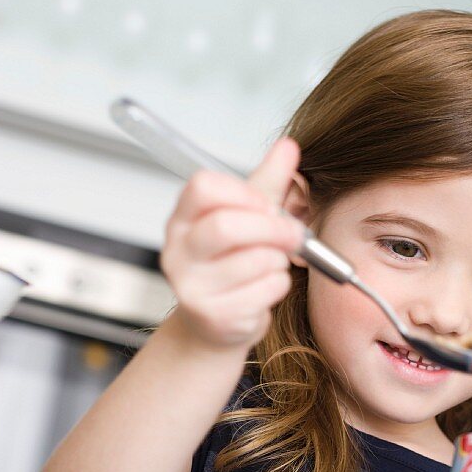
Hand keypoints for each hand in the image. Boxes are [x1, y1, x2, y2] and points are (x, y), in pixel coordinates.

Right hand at [160, 137, 304, 350]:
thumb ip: (267, 182)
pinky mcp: (213, 317)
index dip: (244, 194)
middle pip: (228, 226)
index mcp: (182, 219)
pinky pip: (265, 290)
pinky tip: (266, 288)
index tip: (265, 205)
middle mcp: (178, 252)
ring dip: (278, 260)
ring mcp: (191, 287)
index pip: (203, 187)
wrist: (216, 325)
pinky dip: (278, 286)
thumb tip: (288, 146)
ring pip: (255, 260)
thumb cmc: (231, 266)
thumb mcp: (247, 218)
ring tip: (272, 264)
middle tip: (294, 234)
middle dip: (273, 228)